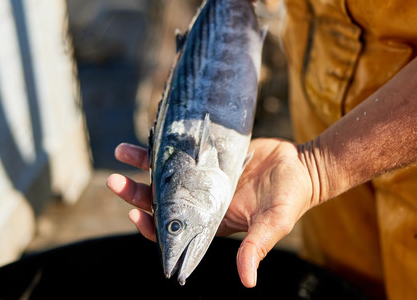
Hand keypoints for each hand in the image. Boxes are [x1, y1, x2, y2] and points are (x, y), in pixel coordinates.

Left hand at [107, 138, 315, 287]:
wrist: (301, 165)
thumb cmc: (289, 198)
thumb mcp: (273, 223)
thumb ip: (256, 247)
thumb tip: (247, 281)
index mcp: (211, 222)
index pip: (173, 231)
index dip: (151, 226)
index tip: (136, 215)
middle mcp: (201, 201)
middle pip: (160, 201)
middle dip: (135, 193)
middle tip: (114, 182)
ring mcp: (203, 177)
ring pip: (165, 174)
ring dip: (141, 166)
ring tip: (120, 152)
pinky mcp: (209, 155)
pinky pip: (181, 150)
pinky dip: (164, 144)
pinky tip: (147, 135)